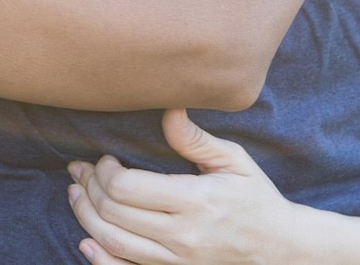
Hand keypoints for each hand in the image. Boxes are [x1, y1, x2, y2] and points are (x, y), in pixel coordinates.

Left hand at [66, 109, 300, 264]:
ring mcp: (179, 261)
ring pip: (113, 242)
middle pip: (113, 213)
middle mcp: (184, 235)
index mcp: (196, 201)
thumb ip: (195, 139)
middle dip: (88, 188)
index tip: (104, 159)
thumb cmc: (255, 198)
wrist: (282, 248)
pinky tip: (86, 243)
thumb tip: (168, 110)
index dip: (104, 171)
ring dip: (85, 216)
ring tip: (77, 194)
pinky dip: (101, 260)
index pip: (127, 187)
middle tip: (81, 171)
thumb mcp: (234, 161)